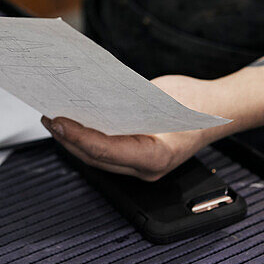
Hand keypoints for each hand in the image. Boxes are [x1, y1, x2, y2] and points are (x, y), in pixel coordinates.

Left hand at [41, 75, 233, 180]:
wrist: (215, 112)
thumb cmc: (195, 105)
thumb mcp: (164, 98)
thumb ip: (130, 102)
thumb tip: (91, 95)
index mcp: (156, 156)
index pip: (106, 151)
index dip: (78, 137)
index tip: (58, 121)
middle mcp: (146, 167)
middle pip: (95, 157)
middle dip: (68, 139)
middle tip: (48, 117)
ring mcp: (140, 165)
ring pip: (96, 157)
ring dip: (72, 140)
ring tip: (53, 118)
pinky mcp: (134, 156)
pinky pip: (104, 150)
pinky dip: (86, 137)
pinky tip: (73, 120)